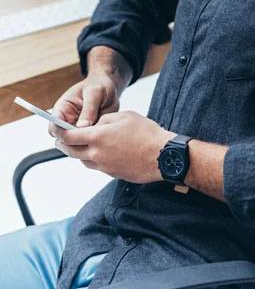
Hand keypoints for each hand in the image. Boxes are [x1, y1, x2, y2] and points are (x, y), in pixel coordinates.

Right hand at [48, 74, 119, 137]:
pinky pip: (89, 142)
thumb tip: (82, 126)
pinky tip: (104, 135)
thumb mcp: (94, 92)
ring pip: (76, 143)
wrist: (110, 87)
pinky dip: (95, 141)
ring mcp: (79, 128)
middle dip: (74, 141)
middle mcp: (68, 121)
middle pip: (63, 139)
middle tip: (89, 136)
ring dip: (86, 142)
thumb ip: (89, 108)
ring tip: (99, 133)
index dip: (60, 133)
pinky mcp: (90, 132)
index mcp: (63, 109)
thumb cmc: (99, 85)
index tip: (74, 134)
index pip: (53, 126)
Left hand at [52, 111, 174, 183]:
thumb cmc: (146, 133)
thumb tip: (95, 125)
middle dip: (64, 145)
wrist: (162, 156)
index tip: (57, 129)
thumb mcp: (124, 116)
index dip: (60, 132)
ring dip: (79, 153)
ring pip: (83, 161)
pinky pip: (97, 167)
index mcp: (98, 137)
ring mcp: (105, 166)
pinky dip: (94, 159)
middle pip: (71, 152)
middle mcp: (97, 154)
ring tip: (82, 145)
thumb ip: (105, 119)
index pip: (69, 137)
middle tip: (61, 139)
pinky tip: (102, 152)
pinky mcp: (113, 174)